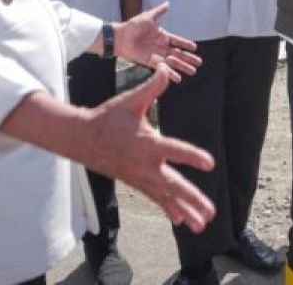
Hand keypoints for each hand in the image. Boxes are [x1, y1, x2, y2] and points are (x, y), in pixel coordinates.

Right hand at [82, 65, 215, 230]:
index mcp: (146, 143)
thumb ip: (152, 86)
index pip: (173, 149)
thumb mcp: (130, 99)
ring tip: (203, 224)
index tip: (210, 163)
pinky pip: (156, 198)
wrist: (81, 139)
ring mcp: (140, 177)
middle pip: (173, 185)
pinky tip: (183, 221)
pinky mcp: (136, 182)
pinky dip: (170, 209)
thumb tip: (165, 67)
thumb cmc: (109, 117)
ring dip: (185, 210)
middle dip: (193, 199)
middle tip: (210, 213)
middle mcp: (145, 165)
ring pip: (166, 197)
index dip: (192, 156)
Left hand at [114, 2, 201, 81]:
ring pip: (174, 62)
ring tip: (193, 72)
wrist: (120, 37)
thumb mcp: (148, 17)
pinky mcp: (151, 63)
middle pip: (179, 54)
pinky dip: (170, 74)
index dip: (186, 44)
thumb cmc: (132, 26)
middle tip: (199, 63)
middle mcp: (162, 47)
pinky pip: (163, 69)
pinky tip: (178, 78)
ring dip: (183, 67)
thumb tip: (168, 3)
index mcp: (163, 36)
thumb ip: (159, 12)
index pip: (178, 41)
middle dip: (189, 58)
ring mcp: (157, 55)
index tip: (195, 47)